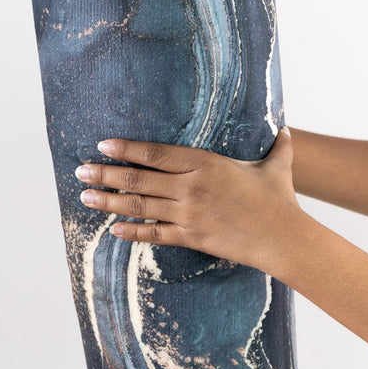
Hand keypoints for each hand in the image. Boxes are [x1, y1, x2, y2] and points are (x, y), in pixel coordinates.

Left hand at [74, 126, 302, 274]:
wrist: (284, 237)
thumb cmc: (279, 199)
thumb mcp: (276, 166)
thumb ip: (277, 146)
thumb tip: (287, 130)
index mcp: (205, 163)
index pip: (155, 153)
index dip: (126, 149)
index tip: (103, 144)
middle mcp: (191, 186)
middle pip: (138, 178)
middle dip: (105, 173)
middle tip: (80, 170)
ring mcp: (188, 214)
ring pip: (140, 205)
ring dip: (109, 201)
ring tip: (85, 196)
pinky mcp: (191, 237)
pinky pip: (154, 233)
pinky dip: (132, 231)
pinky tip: (114, 229)